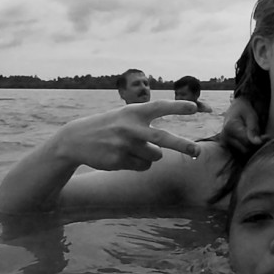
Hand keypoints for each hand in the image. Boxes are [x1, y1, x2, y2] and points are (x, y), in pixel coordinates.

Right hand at [55, 100, 200, 170]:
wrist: (76, 140)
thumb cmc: (109, 126)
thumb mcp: (125, 116)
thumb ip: (147, 121)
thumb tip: (170, 143)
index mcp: (134, 112)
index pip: (160, 107)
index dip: (178, 107)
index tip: (195, 108)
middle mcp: (130, 128)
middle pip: (164, 138)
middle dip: (183, 145)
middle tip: (198, 151)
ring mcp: (125, 145)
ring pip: (155, 156)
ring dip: (151, 155)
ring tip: (133, 148)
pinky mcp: (119, 161)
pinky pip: (143, 166)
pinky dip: (139, 163)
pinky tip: (123, 156)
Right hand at [220, 97, 265, 153]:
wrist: (235, 108)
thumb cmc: (244, 110)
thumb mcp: (251, 116)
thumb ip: (253, 130)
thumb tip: (258, 143)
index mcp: (230, 127)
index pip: (247, 141)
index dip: (258, 141)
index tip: (267, 137)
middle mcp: (225, 137)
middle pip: (245, 149)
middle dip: (255, 144)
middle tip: (262, 135)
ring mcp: (225, 142)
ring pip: (244, 151)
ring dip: (252, 145)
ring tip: (254, 135)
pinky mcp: (227, 146)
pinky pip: (240, 151)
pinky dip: (247, 146)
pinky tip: (250, 138)